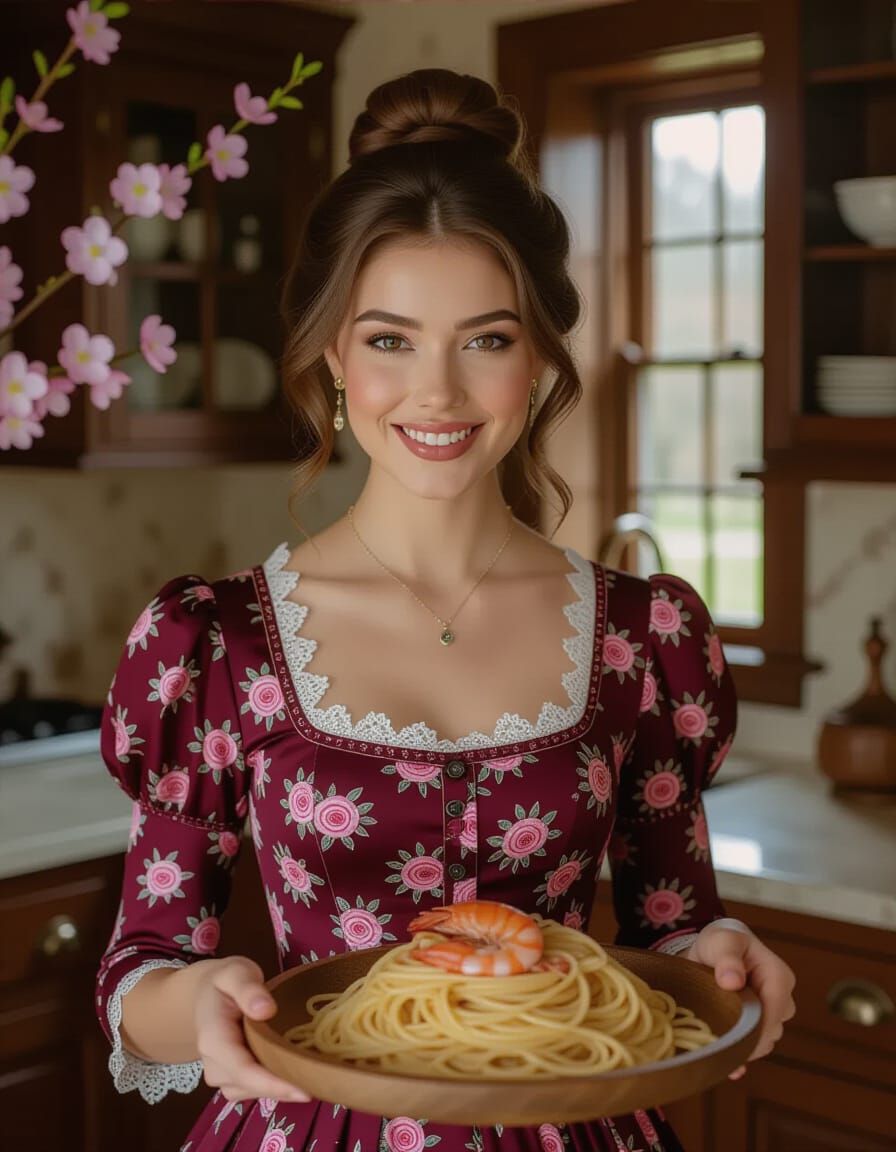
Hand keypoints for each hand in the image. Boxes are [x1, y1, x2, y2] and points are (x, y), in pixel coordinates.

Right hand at [194, 956, 308, 1104]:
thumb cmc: (224, 982)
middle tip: (322, 1079)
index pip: (242, 1070)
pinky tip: (297, 1069)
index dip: (272, 1084)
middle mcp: (214, 1064)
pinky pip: (256, 1089)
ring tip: (311, 1071)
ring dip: (281, 1086)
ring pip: (255, 1091)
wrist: (206, 995)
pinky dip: (276, 1083)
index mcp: (213, 1038)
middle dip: (284, 1087)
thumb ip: (248, 988)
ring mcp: (221, 1075)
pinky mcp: (232, 1079)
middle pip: (251, 1085)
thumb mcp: (235, 973)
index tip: (305, 1090)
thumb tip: (266, 1010)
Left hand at [685, 919, 795, 1080]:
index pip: (777, 1007)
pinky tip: (731, 1067)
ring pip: (765, 1041)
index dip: (759, 1024)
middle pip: (772, 1029)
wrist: (713, 952)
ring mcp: (772, 1015)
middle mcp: (782, 998)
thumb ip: (727, 958)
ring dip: (743, 1044)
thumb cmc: (721, 943)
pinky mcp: (760, 1027)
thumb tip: (732, 980)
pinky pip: (756, 1049)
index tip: (736, 1034)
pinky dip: (742, 1060)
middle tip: (720, 1038)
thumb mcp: (720, 942)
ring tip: (717, 1037)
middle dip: (749, 1037)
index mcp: (779, 975)